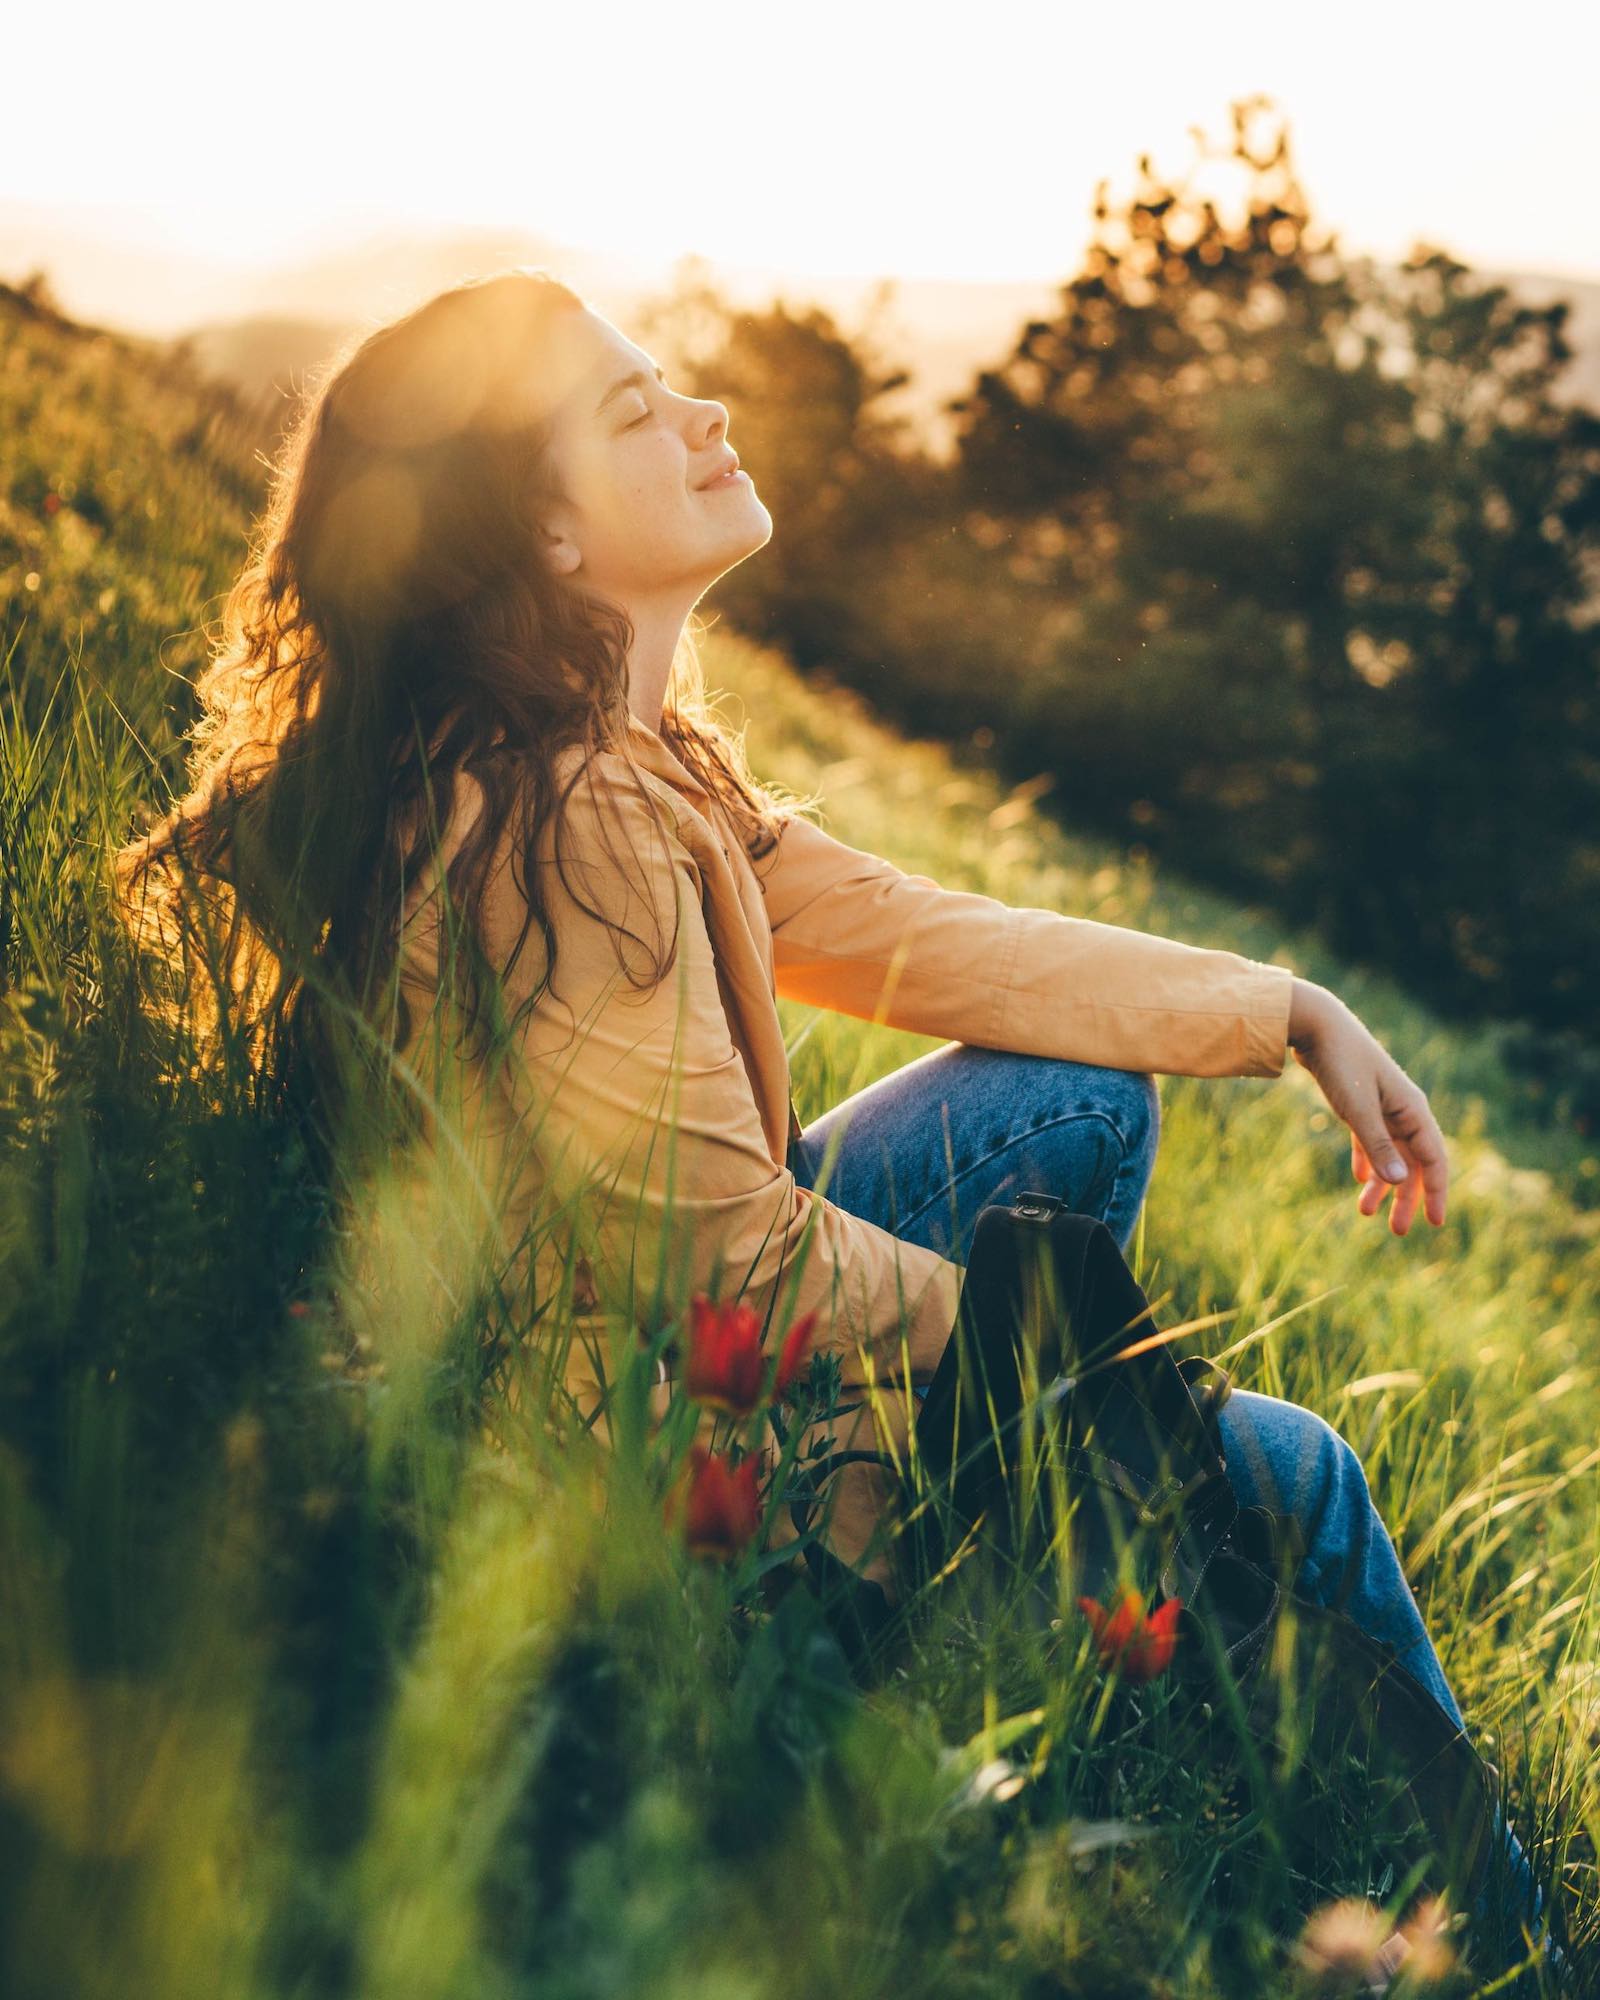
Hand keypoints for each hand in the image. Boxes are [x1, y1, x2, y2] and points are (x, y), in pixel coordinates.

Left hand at [1287, 980, 1447, 1233]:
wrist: (1316, 1025)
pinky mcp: (1360, 1103)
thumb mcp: (1357, 1109)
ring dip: (1383, 1185)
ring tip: (1366, 1212)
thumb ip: (1378, 1146)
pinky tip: (1360, 1181)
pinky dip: (1368, 1161)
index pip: (1434, 1159)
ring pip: (1390, 1154)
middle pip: (1412, 1162)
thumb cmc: (1340, 1063)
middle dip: (1406, 1198)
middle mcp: (1403, 1110)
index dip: (1436, 1192)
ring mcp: (1382, 1107)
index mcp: (1413, 1110)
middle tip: (1398, 1231)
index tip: (1435, 1223)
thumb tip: (1398, 1183)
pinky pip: (1371, 1141)